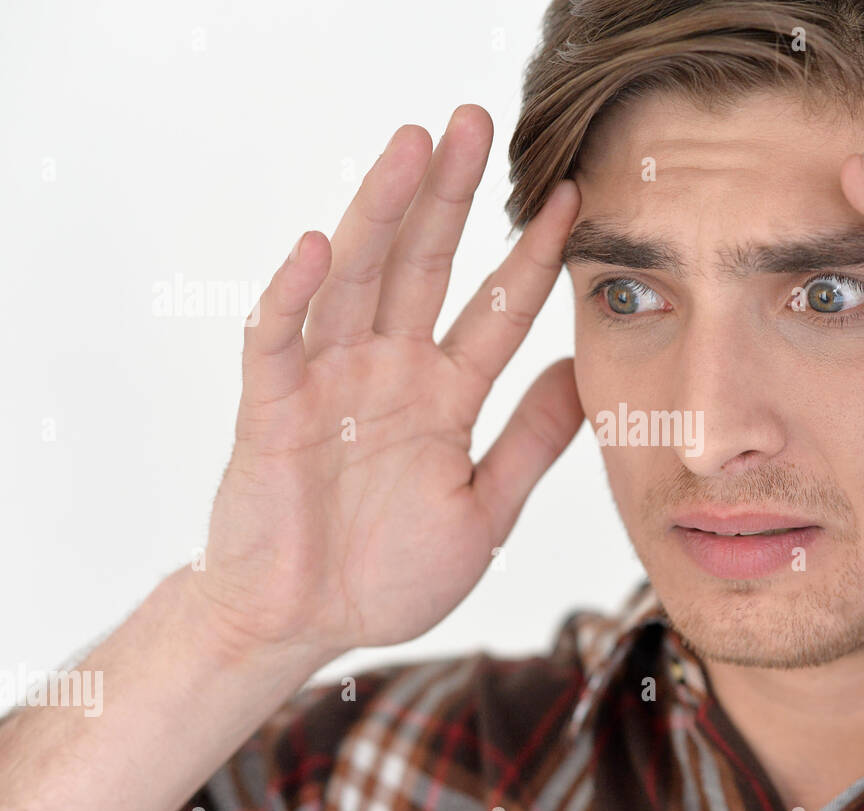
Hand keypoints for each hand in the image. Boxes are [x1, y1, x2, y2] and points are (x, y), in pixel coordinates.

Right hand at [190, 107, 582, 656]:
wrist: (306, 626)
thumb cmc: (388, 572)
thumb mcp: (484, 508)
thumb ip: (529, 442)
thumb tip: (583, 375)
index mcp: (444, 396)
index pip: (496, 310)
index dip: (532, 256)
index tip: (573, 200)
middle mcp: (389, 373)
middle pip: (423, 267)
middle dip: (450, 197)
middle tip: (477, 123)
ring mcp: (329, 384)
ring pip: (357, 282)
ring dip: (382, 214)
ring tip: (413, 147)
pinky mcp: (270, 409)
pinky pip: (279, 343)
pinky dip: (294, 296)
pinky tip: (319, 246)